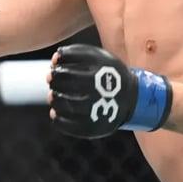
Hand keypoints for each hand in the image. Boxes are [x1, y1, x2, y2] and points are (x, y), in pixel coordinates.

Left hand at [48, 44, 171, 138]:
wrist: (131, 99)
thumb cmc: (108, 75)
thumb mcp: (100, 57)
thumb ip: (77, 53)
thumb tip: (55, 58)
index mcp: (101, 69)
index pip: (69, 66)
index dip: (58, 65)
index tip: (55, 65)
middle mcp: (100, 89)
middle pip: (67, 83)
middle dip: (55, 80)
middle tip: (51, 80)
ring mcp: (97, 110)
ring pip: (67, 105)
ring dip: (54, 99)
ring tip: (52, 96)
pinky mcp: (94, 127)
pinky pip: (69, 125)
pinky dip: (57, 119)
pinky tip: (55, 112)